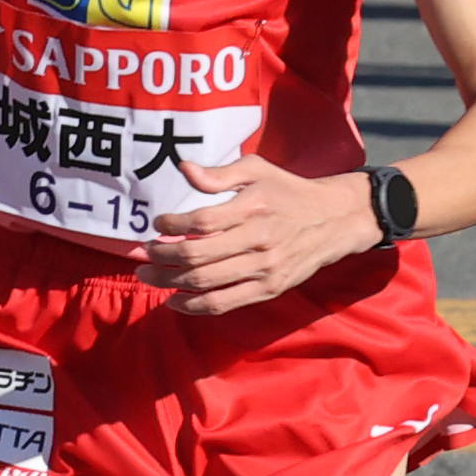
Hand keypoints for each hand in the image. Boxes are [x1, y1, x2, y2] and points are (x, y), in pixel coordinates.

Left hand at [139, 156, 377, 313]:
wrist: (334, 220)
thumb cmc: (288, 191)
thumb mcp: (258, 170)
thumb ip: (220, 173)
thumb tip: (184, 169)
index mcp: (254, 207)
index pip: (201, 221)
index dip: (171, 225)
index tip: (157, 223)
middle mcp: (259, 240)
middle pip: (197, 256)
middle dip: (161, 256)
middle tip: (141, 253)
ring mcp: (264, 269)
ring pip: (206, 282)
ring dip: (169, 282)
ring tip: (147, 275)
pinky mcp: (268, 289)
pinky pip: (224, 304)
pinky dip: (194, 306)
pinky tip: (174, 300)